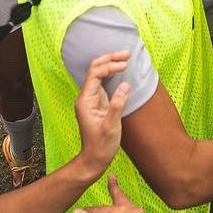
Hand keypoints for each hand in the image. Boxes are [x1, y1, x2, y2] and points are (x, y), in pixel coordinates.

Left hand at [74, 52, 131, 179]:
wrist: (95, 158)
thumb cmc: (101, 145)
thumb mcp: (111, 126)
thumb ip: (117, 104)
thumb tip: (125, 85)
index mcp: (85, 100)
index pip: (95, 74)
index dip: (110, 66)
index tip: (125, 65)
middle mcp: (86, 96)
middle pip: (95, 69)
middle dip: (110, 59)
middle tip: (127, 54)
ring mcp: (92, 98)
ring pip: (99, 73)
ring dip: (111, 63)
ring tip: (126, 57)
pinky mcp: (98, 102)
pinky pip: (104, 82)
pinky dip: (112, 73)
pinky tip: (121, 69)